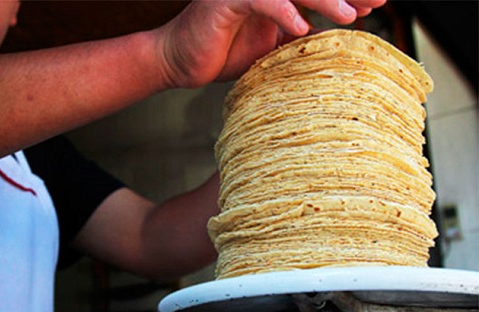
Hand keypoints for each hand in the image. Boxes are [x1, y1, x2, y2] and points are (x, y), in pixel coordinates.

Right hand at [156, 0, 386, 87]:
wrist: (179, 64)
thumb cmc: (221, 55)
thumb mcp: (268, 48)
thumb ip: (295, 37)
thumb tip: (330, 39)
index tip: (374, 5)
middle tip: (374, 2)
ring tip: (349, 16)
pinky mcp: (225, 0)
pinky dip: (281, 12)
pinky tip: (300, 29)